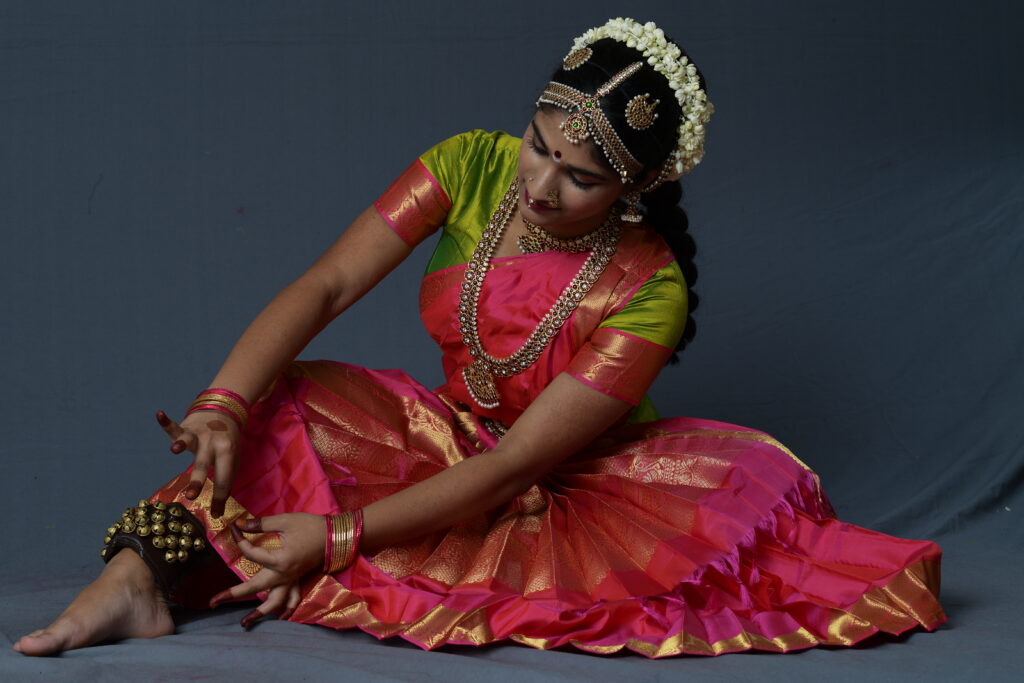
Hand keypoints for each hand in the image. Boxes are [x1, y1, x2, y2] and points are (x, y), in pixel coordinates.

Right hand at [155, 409, 240, 516]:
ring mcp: (199, 433)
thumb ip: (226, 481)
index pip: (224, 478)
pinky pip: (175, 426)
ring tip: (174, 450)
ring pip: (189, 440)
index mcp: (227, 452)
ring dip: (181, 444)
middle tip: (190, 497)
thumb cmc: (226, 443)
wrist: (224, 412)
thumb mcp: (233, 460)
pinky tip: (159, 415)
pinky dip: (166, 422)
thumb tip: (218, 513)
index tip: (216, 514)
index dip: (220, 497)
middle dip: (197, 480)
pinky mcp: (186, 427)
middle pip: (204, 463)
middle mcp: (213, 442)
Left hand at [208, 514, 326, 627]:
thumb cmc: (310, 527)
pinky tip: (280, 618)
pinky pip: (293, 600)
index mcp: (278, 560)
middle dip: (232, 595)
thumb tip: (240, 524)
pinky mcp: (299, 580)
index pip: (250, 553)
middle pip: (254, 588)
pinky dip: (286, 611)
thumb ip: (261, 524)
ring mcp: (291, 580)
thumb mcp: (285, 521)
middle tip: (213, 602)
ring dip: (258, 614)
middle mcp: (283, 575)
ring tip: (243, 624)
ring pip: (274, 603)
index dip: (239, 539)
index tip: (234, 527)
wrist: (335, 535)